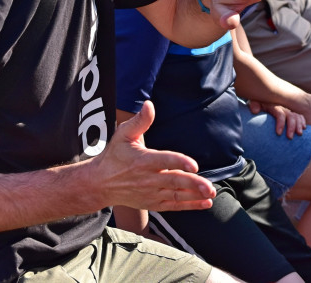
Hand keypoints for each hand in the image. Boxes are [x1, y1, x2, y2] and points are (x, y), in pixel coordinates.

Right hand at [89, 101, 215, 211]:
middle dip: (193, 184)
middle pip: (174, 181)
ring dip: (195, 196)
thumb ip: (140, 121)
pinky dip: (190, 205)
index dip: (180, 162)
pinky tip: (205, 202)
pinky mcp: (153, 203)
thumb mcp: (123, 134)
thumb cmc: (114, 156)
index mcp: (143, 160)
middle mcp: (148, 178)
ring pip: (176, 195)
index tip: (194, 165)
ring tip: (210, 194)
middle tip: (209, 186)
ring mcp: (151, 193)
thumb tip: (149, 104)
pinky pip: (174, 206)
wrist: (100, 184)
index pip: (164, 161)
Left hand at [247, 100, 305, 138]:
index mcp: (273, 106)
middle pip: (290, 116)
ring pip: (297, 116)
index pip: (280, 114)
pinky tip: (303, 128)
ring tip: (299, 134)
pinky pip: (299, 116)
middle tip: (289, 137)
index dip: (280, 123)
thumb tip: (255, 110)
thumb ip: (254, 105)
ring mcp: (287, 110)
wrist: (260, 99)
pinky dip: (302, 121)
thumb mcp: (254, 103)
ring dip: (299, 125)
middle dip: (291, 127)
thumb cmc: (257, 105)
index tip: (278, 133)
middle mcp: (282, 107)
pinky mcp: (290, 113)